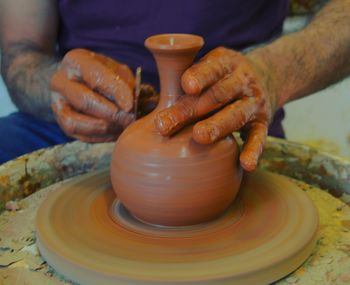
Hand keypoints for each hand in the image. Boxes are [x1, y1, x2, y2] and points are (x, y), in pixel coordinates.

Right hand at [50, 49, 156, 142]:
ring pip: (75, 122)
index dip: (115, 92)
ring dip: (103, 128)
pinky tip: (115, 133)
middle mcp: (60, 80)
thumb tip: (140, 100)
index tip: (130, 105)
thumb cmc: (102, 74)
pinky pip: (78, 135)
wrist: (76, 81)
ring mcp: (56, 102)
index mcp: (76, 61)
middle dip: (111, 114)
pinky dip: (99, 137)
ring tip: (122, 127)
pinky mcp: (60, 120)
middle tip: (130, 119)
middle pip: (84, 100)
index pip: (96, 76)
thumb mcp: (115, 70)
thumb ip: (126, 83)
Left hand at [154, 47, 276, 170]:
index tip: (185, 86)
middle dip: (190, 110)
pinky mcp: (263, 123)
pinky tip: (246, 164)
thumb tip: (157, 97)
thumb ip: (190, 75)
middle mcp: (243, 81)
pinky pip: (259, 138)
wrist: (268, 75)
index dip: (200, 76)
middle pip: (217, 96)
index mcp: (227, 63)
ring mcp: (254, 103)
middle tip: (165, 125)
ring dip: (217, 127)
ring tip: (199, 137)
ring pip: (236, 115)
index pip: (213, 69)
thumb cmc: (224, 76)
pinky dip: (254, 151)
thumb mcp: (212, 64)